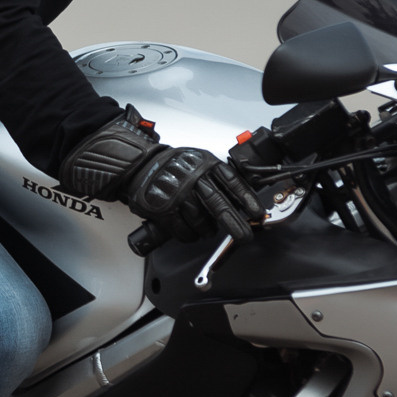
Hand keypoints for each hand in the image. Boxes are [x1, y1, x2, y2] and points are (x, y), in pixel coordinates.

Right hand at [62, 107, 262, 245]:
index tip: (257, 213)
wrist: (139, 165)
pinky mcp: (163, 209)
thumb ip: (218, 176)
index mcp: (205, 164)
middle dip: (235, 225)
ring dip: (207, 230)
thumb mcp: (199, 160)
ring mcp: (177, 195)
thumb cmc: (172, 166)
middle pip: (219, 206)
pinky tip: (191, 232)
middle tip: (245, 236)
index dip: (247, 199)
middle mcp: (193, 179)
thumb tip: (242, 199)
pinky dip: (190, 235)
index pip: (232, 182)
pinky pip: (183, 230)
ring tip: (207, 229)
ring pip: (201, 222)